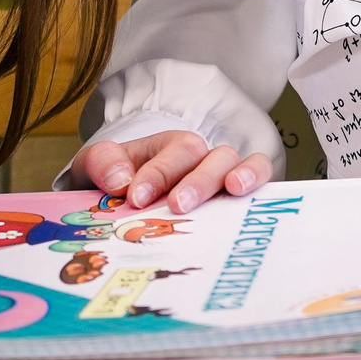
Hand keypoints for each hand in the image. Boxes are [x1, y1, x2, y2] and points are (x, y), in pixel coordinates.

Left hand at [75, 129, 270, 212]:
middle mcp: (203, 160)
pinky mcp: (236, 204)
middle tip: (178, 205)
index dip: (160, 173)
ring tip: (236, 190)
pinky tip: (257, 211)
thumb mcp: (94, 167)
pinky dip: (266, 193)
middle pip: (216, 157)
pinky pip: (262, 192)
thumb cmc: (115, 180)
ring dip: (246, 174)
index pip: (177, 150)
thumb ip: (101, 163)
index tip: (137, 198)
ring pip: (246, 166)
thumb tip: (121, 181)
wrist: (119, 199)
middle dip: (199, 180)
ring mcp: (223, 181)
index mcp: (171, 147)